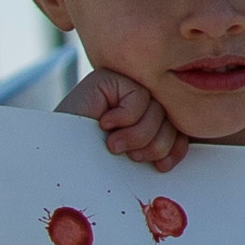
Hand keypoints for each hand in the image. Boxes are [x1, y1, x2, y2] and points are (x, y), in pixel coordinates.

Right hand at [63, 66, 188, 172]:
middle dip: (153, 145)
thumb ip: (159, 147)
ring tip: (114, 144)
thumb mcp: (134, 157)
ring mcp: (124, 85)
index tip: (161, 166)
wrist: (58, 160)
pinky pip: (139, 99)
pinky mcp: (110, 78)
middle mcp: (138, 100)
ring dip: (135, 136)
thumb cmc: (92, 163)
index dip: (174, 149)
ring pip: (157, 111)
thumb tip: (186, 146)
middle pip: (170, 119)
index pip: (179, 128)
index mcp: (146, 118)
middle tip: (128, 154)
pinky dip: (123, 118)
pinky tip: (104, 123)